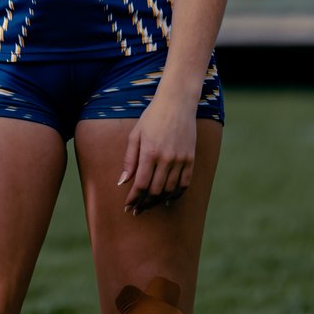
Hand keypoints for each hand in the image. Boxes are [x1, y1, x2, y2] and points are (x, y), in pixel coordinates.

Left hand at [118, 91, 197, 210]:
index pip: (140, 184)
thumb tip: (122, 182)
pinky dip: (176, 195)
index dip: (133, 199)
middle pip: (154, 190)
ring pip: (169, 190)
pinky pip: (185, 183)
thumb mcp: (135, 135)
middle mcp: (166, 158)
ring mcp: (180, 159)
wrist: (177, 103)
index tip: (128, 207)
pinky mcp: (190, 159)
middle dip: (144, 204)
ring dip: (158, 201)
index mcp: (149, 152)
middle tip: (137, 210)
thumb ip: (129, 160)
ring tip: (149, 205)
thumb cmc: (152, 117)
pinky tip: (168, 200)